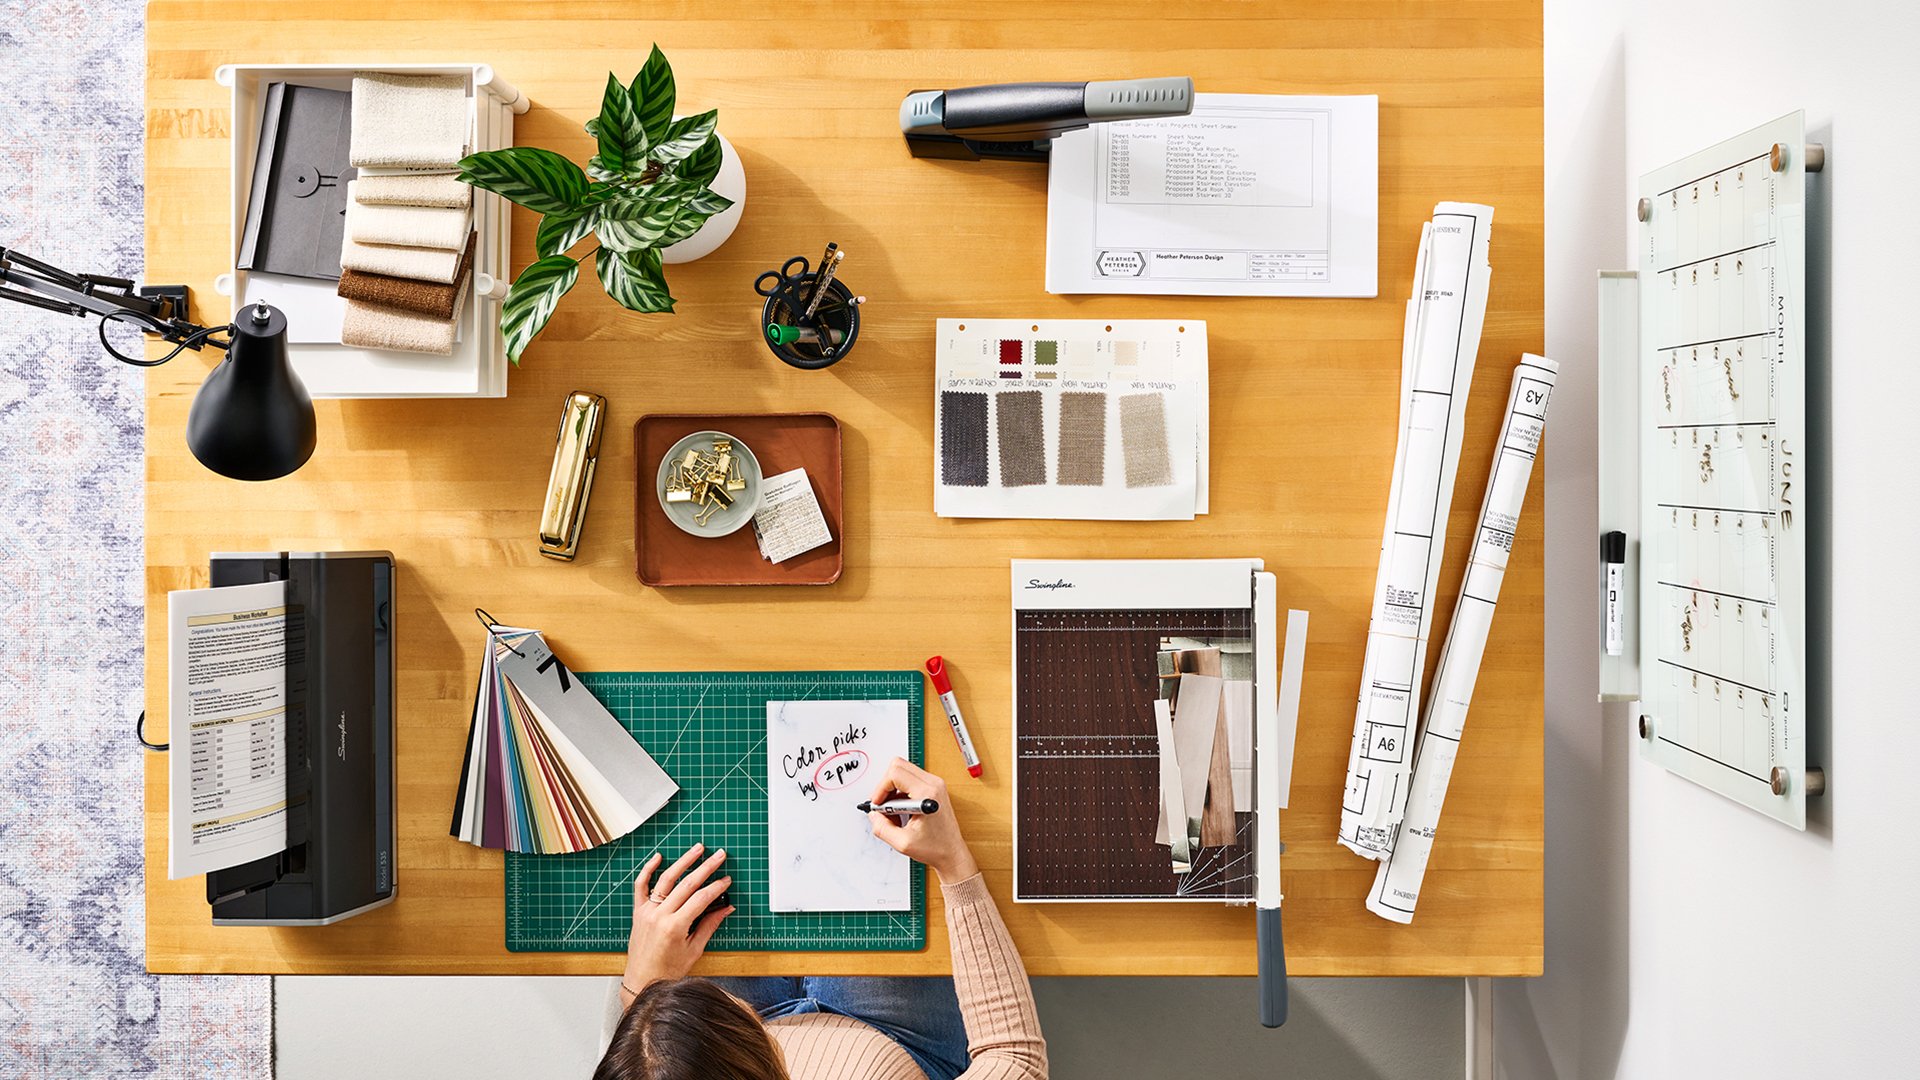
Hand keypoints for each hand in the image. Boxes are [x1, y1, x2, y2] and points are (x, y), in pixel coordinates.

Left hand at [620, 843, 732, 1004]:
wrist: (641, 981)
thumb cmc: (668, 971)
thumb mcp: (694, 950)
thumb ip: (710, 925)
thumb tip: (726, 908)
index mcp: (675, 927)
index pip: (701, 899)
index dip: (716, 887)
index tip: (727, 880)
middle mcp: (659, 916)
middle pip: (687, 884)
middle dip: (706, 868)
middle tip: (719, 856)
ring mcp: (647, 912)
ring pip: (666, 879)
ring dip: (683, 861)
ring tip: (697, 849)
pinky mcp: (638, 912)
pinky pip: (641, 885)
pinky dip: (648, 869)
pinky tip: (659, 857)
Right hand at [866, 758, 979, 883]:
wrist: (952, 852)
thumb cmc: (936, 847)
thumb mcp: (903, 843)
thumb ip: (882, 828)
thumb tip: (873, 814)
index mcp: (928, 794)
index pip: (895, 774)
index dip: (881, 788)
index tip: (878, 804)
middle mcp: (933, 784)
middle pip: (898, 766)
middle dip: (885, 786)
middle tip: (882, 806)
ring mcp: (935, 784)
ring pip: (903, 771)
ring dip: (892, 790)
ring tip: (894, 813)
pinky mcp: (933, 788)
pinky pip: (910, 779)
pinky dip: (900, 792)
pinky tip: (901, 812)